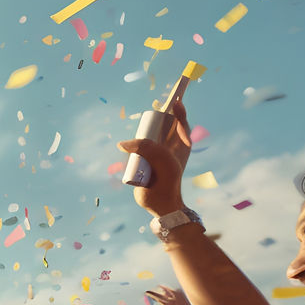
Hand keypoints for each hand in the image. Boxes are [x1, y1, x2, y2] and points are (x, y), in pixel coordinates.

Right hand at [118, 98, 192, 215]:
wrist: (161, 203)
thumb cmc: (167, 178)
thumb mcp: (160, 156)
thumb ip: (143, 145)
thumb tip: (122, 144)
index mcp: (182, 145)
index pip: (181, 123)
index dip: (178, 111)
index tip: (174, 101)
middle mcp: (170, 149)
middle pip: (161, 129)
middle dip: (154, 123)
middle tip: (148, 120)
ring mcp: (158, 156)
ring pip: (147, 140)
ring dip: (140, 138)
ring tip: (137, 139)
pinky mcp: (145, 164)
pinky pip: (137, 152)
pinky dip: (132, 150)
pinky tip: (128, 150)